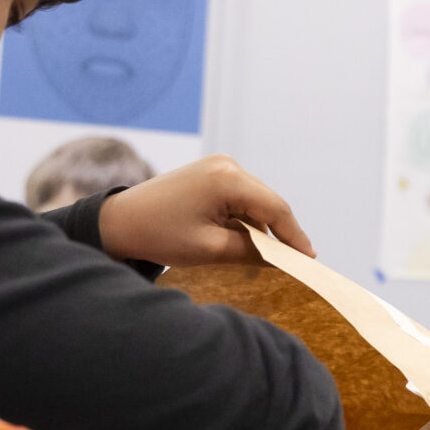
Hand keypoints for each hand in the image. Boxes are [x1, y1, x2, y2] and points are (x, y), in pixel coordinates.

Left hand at [96, 156, 313, 266]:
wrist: (120, 221)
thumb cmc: (160, 235)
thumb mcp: (210, 249)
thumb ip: (252, 252)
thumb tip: (283, 259)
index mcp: (228, 179)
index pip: (275, 208)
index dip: (294, 236)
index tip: (309, 261)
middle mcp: (227, 165)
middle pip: (267, 202)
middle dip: (280, 233)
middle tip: (296, 263)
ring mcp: (218, 166)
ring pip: (254, 201)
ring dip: (261, 227)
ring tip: (269, 258)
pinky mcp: (209, 173)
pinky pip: (239, 198)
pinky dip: (245, 219)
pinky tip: (246, 241)